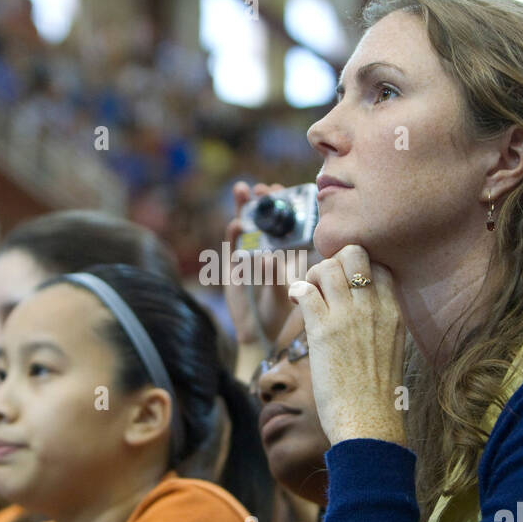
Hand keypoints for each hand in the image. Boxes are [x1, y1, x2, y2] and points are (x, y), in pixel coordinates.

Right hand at [222, 182, 304, 345]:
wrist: (264, 335)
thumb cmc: (282, 310)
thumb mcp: (291, 284)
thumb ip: (287, 267)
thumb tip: (286, 248)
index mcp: (275, 252)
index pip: (274, 222)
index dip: (275, 205)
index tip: (279, 188)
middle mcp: (257, 254)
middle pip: (255, 221)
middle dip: (256, 202)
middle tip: (258, 186)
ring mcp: (243, 262)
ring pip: (240, 231)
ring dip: (241, 211)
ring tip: (243, 193)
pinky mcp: (232, 273)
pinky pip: (231, 251)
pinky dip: (233, 238)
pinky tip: (237, 226)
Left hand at [288, 244, 405, 445]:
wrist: (370, 427)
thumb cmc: (377, 400)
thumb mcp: (391, 354)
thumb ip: (379, 329)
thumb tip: (361, 322)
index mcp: (394, 313)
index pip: (378, 266)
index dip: (356, 269)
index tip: (343, 287)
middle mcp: (373, 308)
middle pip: (354, 254)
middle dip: (333, 262)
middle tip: (322, 285)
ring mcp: (348, 316)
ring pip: (327, 266)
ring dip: (311, 275)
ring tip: (306, 295)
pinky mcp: (323, 330)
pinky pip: (304, 289)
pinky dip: (295, 289)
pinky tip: (294, 301)